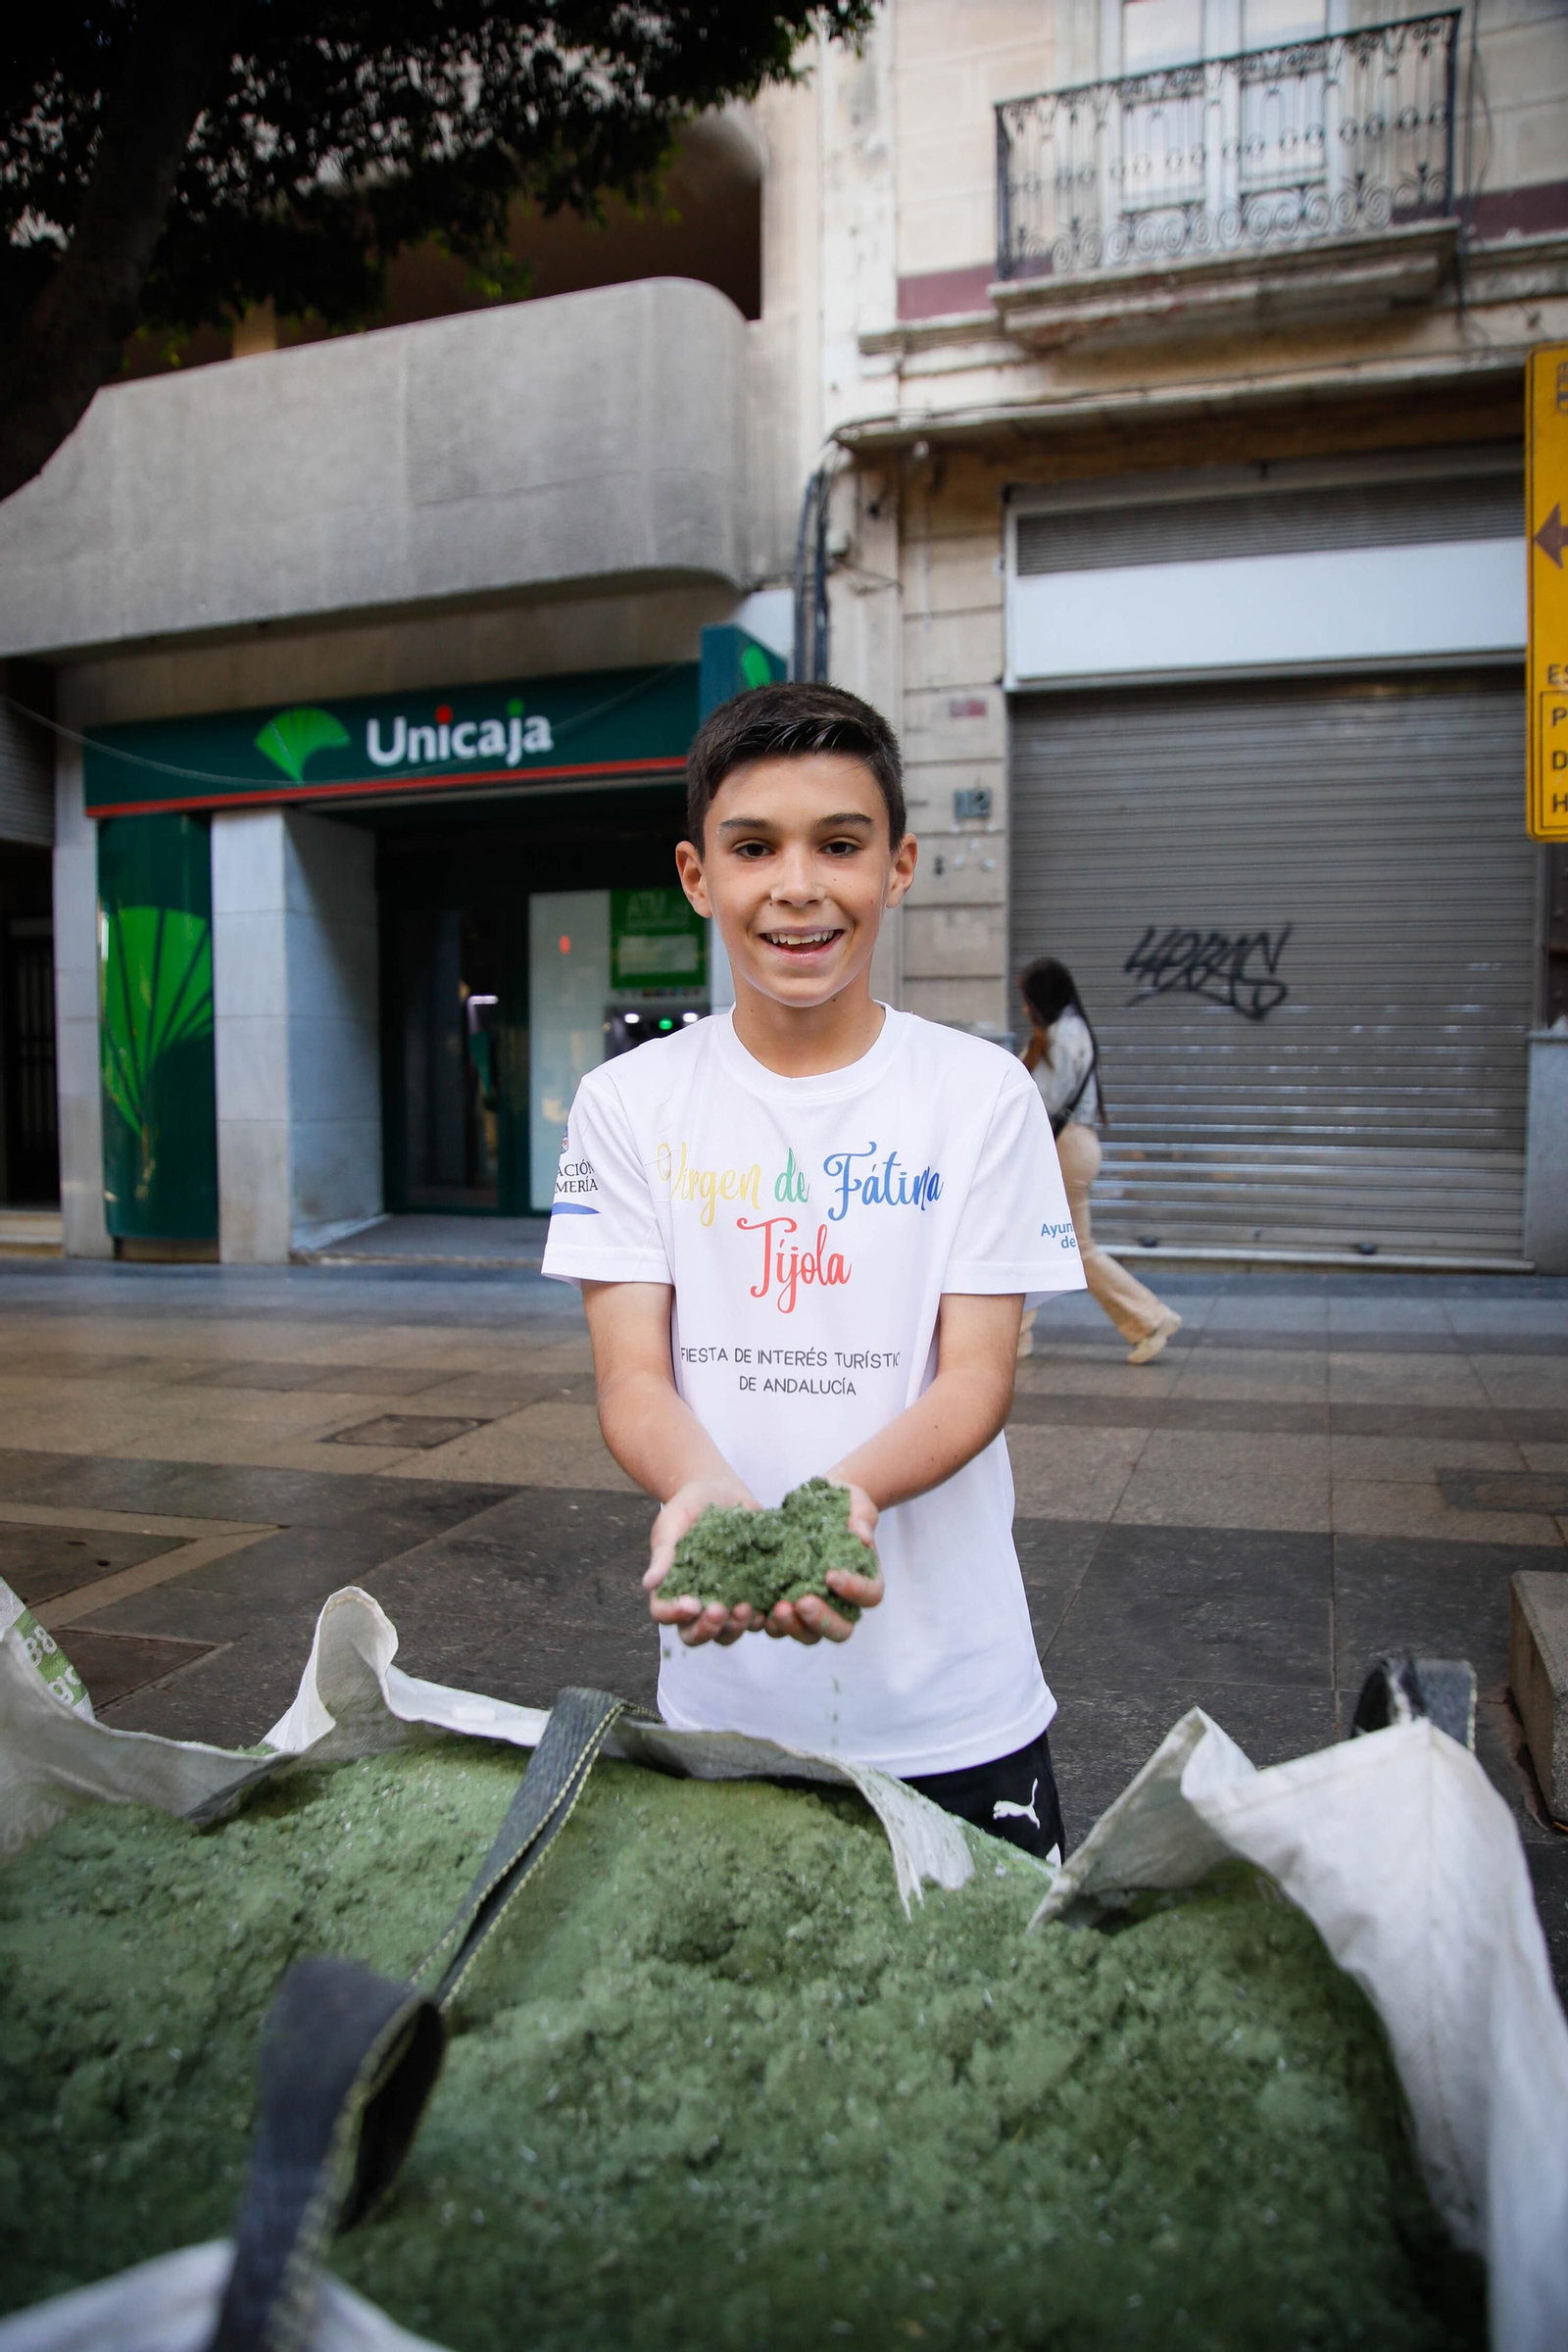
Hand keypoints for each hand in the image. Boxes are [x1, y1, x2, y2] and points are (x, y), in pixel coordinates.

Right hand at [644, 1477, 762, 1647]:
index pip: (663, 1613)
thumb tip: (648, 1584)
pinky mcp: (752, 1594)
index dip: (674, 1614)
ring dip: (736, 1628)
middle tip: (719, 1610)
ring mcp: (725, 1602)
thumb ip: (663, 1553)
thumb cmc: (689, 1506)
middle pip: (695, 1634)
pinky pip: (758, 1618)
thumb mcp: (673, 1523)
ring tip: (746, 1608)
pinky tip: (772, 1607)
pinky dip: (764, 1619)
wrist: (720, 1491)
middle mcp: (696, 1603)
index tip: (691, 1603)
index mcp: (670, 1588)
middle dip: (707, 1629)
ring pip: (727, 1633)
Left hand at [764, 1480, 883, 1646]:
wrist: (814, 1507)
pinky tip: (758, 1613)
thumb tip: (862, 1537)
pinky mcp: (789, 1608)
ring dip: (794, 1627)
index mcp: (866, 1580)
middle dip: (822, 1620)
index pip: (870, 1595)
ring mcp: (815, 1610)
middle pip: (842, 1630)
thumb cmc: (842, 1506)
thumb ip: (861, 1518)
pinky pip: (781, 1628)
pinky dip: (772, 1624)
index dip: (854, 1590)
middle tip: (802, 1602)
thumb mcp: (855, 1504)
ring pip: (810, 1635)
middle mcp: (843, 1603)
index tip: (831, 1574)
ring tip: (778, 1608)